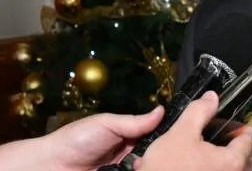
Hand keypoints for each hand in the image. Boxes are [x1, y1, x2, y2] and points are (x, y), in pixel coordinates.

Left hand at [0, 106, 163, 170]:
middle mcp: (127, 156)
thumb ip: (135, 122)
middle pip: (152, 155)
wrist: (50, 166)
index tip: (178, 134)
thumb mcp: (107, 124)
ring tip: (149, 163)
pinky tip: (141, 169)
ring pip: (144, 167)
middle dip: (158, 154)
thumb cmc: (76, 139)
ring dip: (148, 165)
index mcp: (127, 138)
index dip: (164, 136)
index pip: (153, 137)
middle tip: (166, 153)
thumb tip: (162, 110)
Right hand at [134, 91, 251, 170]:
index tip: (224, 124)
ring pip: (233, 170)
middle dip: (231, 145)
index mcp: (234, 161)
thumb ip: (199, 112)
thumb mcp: (180, 134)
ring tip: (202, 156)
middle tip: (214, 140)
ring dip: (223, 162)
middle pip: (245, 157)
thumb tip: (212, 97)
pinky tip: (197, 168)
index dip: (236, 125)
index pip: (249, 137)